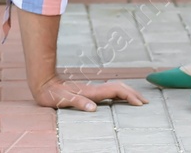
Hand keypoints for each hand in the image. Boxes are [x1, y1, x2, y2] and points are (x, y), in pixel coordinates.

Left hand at [32, 75, 148, 111]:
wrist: (44, 82)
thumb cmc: (52, 94)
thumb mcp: (63, 100)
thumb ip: (78, 102)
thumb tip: (93, 108)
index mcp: (92, 92)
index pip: (116, 91)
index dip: (129, 96)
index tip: (140, 104)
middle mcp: (94, 89)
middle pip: (119, 88)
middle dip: (134, 94)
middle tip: (146, 102)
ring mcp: (92, 89)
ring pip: (115, 88)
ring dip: (128, 92)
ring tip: (138, 99)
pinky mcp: (89, 91)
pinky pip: (109, 91)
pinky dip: (120, 93)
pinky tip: (120, 98)